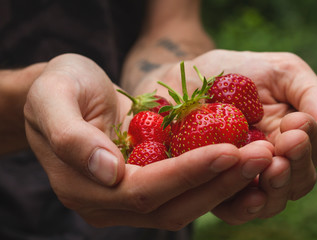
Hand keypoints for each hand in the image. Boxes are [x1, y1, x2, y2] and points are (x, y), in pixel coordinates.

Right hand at [24, 53, 272, 229]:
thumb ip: (72, 137)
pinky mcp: (145, 186)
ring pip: (183, 204)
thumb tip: (108, 172)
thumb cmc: (56, 88)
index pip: (144, 190)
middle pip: (171, 205)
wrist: (62, 92)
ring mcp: (128, 199)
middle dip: (218, 182)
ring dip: (224, 184)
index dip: (187, 173)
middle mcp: (108, 203)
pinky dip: (213, 179)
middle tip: (261, 155)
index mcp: (84, 187)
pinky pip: (184, 191)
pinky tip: (240, 160)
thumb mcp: (53, 98)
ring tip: (261, 157)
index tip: (228, 150)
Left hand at [131, 49, 316, 223]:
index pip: (310, 152)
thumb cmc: (237, 71)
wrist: (187, 78)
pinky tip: (250, 196)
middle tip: (284, 148)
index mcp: (290, 137)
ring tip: (271, 168)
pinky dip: (245, 207)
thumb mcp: (282, 71)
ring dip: (277, 188)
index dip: (309, 141)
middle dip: (296, 166)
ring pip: (272, 200)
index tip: (294, 124)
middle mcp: (270, 161)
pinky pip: (234, 209)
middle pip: (296, 181)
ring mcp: (243, 175)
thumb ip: (312, 94)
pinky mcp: (215, 184)